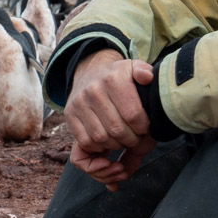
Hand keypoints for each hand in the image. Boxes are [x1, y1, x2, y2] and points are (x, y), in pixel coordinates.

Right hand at [66, 49, 156, 188]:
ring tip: (123, 140)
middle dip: (131, 140)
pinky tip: (107, 142)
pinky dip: (98, 148)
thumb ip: (144, 72)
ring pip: (101, 138)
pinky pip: (85, 141)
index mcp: (113, 79)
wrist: (90, 72)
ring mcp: (79, 103)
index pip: (133, 115)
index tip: (146, 128)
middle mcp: (93, 90)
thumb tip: (148, 78)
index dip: (143, 128)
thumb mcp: (133, 70)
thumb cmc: (118, 77)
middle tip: (136, 138)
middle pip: (117, 129)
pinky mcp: (70, 114)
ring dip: (115, 145)